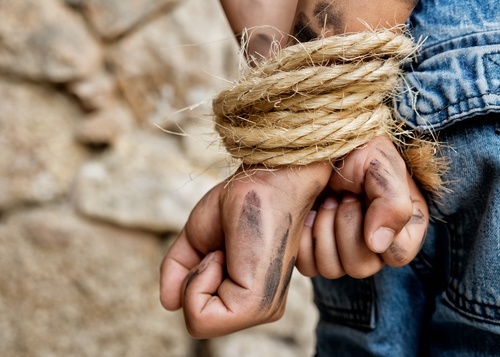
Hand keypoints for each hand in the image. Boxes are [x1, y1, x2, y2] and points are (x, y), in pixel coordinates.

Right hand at [160, 163, 330, 337]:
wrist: (264, 180)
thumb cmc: (238, 203)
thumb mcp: (198, 239)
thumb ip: (180, 272)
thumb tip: (169, 304)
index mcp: (250, 294)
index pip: (200, 312)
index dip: (192, 279)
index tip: (217, 248)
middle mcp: (261, 307)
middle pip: (197, 320)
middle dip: (194, 279)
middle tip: (222, 248)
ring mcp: (262, 308)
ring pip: (197, 321)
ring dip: (197, 276)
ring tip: (227, 249)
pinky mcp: (255, 304)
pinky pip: (200, 316)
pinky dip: (198, 278)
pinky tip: (225, 253)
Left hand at [296, 136, 428, 278]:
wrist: (317, 147)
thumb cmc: (354, 151)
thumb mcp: (380, 163)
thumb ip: (392, 201)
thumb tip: (377, 245)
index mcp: (403, 228)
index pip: (397, 255)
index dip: (378, 227)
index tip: (361, 196)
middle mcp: (374, 247)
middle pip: (361, 267)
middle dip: (345, 225)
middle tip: (340, 196)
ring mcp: (342, 253)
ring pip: (332, 269)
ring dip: (324, 229)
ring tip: (326, 201)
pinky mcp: (314, 254)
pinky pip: (307, 266)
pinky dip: (304, 237)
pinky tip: (308, 213)